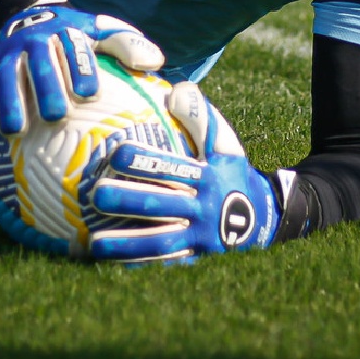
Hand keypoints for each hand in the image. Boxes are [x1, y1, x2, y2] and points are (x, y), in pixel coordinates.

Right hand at [0, 0, 164, 142]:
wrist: (32, 19)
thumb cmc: (79, 37)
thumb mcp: (104, 32)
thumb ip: (128, 44)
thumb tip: (154, 62)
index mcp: (65, 30)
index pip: (74, 46)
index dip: (80, 68)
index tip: (90, 93)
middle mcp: (32, 40)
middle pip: (36, 61)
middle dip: (44, 86)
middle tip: (54, 115)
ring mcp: (5, 55)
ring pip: (1, 76)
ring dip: (5, 102)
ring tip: (13, 131)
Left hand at [82, 82, 281, 263]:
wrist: (266, 221)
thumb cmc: (233, 176)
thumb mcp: (226, 146)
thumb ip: (202, 118)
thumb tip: (178, 89)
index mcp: (210, 178)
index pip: (175, 168)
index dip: (147, 161)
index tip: (116, 152)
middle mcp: (205, 209)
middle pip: (163, 204)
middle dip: (129, 200)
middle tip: (96, 194)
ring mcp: (201, 239)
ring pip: (161, 242)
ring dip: (127, 243)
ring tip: (93, 243)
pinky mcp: (196, 261)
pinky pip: (165, 266)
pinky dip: (138, 267)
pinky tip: (108, 268)